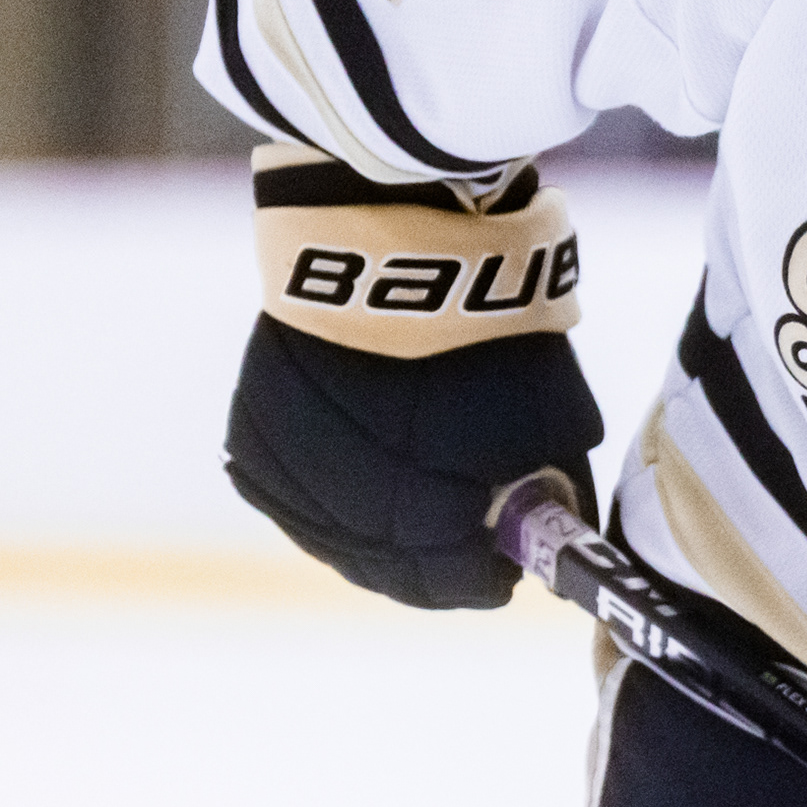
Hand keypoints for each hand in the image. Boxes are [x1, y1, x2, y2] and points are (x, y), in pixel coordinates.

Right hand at [223, 152, 600, 606]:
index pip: (448, 572)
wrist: (395, 225)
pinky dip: (319, 499)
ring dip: (368, 538)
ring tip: (406, 528)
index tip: (500, 578)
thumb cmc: (490, 315)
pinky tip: (350, 496)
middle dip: (424, 567)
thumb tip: (554, 530)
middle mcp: (349, 493)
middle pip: (381, 561)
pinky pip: (282, 490)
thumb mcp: (551, 407)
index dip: (477, 580)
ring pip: (326, 533)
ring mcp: (292, 464)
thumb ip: (550, 481)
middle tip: (456, 564)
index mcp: (427, 499)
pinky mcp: (252, 428)